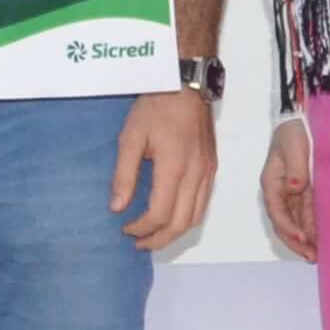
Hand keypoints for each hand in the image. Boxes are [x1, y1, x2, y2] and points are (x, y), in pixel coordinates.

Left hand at [113, 89, 216, 248]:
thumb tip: (117, 208)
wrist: (186, 86)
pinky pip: (203, 204)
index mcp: (174, 168)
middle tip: (138, 243)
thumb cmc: (155, 108)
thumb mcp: (130, 137)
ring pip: (196, 217)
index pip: (160, 213)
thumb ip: (124, 174)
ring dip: (175, 233)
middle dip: (159, 239)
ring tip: (154, 236)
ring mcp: (207, 173)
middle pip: (181, 223)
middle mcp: (196, 175)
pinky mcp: (212, 168)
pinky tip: (172, 218)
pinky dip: (188, 219)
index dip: (141, 228)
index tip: (124, 228)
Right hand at [262, 121, 317, 262]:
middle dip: (296, 241)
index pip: (277, 211)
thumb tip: (295, 186)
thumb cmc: (293, 134)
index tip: (303, 238)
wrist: (300, 123)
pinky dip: (312, 230)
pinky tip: (321, 241)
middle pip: (284, 223)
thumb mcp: (293, 147)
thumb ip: (295, 167)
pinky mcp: (304, 194)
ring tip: (316, 257)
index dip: (288, 226)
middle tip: (311, 256)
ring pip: (295, 223)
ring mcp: (292, 195)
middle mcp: (280, 193)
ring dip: (304, 240)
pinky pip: (306, 216)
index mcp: (272, 183)